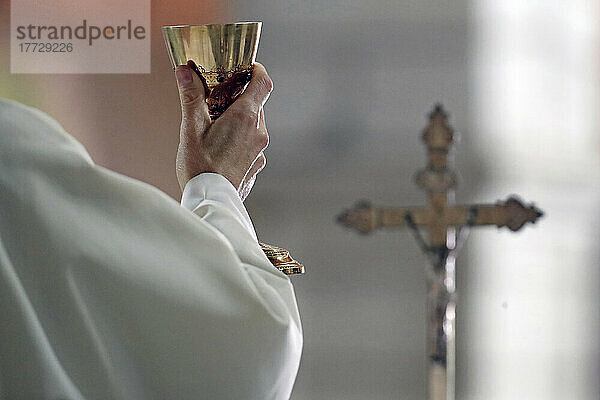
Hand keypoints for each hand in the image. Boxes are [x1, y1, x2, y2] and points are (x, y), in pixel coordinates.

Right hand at [174, 62, 271, 200]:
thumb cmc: (200, 168)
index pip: (263, 82)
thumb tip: (185, 72)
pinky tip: (220, 149)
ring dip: (239, 120)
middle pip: (256, 103)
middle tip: (217, 99)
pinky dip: (240, 139)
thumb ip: (191, 97)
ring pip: (254, 124)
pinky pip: (252, 144)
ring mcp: (260, 151)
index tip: (245, 68)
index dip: (256, 70)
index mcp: (245, 117)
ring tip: (215, 127)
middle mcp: (258, 132)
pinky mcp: (256, 166)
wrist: (211, 203)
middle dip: (239, 97)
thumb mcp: (190, 129)